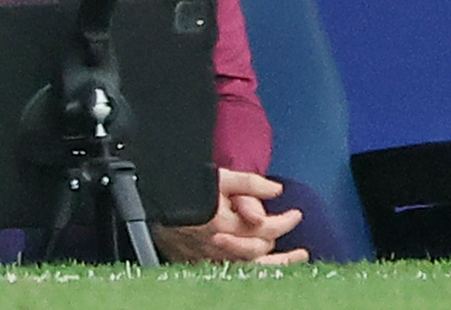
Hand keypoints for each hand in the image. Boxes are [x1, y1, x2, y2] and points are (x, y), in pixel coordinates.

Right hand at [152, 167, 305, 264]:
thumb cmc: (184, 187)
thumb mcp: (220, 177)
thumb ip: (251, 184)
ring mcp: (206, 257)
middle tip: (300, 252)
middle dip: (281, 250)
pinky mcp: (196, 264)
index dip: (286, 222)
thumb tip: (276, 190)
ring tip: (288, 268)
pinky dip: (245, 273)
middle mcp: (217, 245)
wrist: (149, 201)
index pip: (266, 228)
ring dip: (269, 269)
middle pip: (258, 252)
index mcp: (224, 223)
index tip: (296, 215)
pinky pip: (226, 273)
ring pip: (244, 270)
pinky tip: (256, 271)